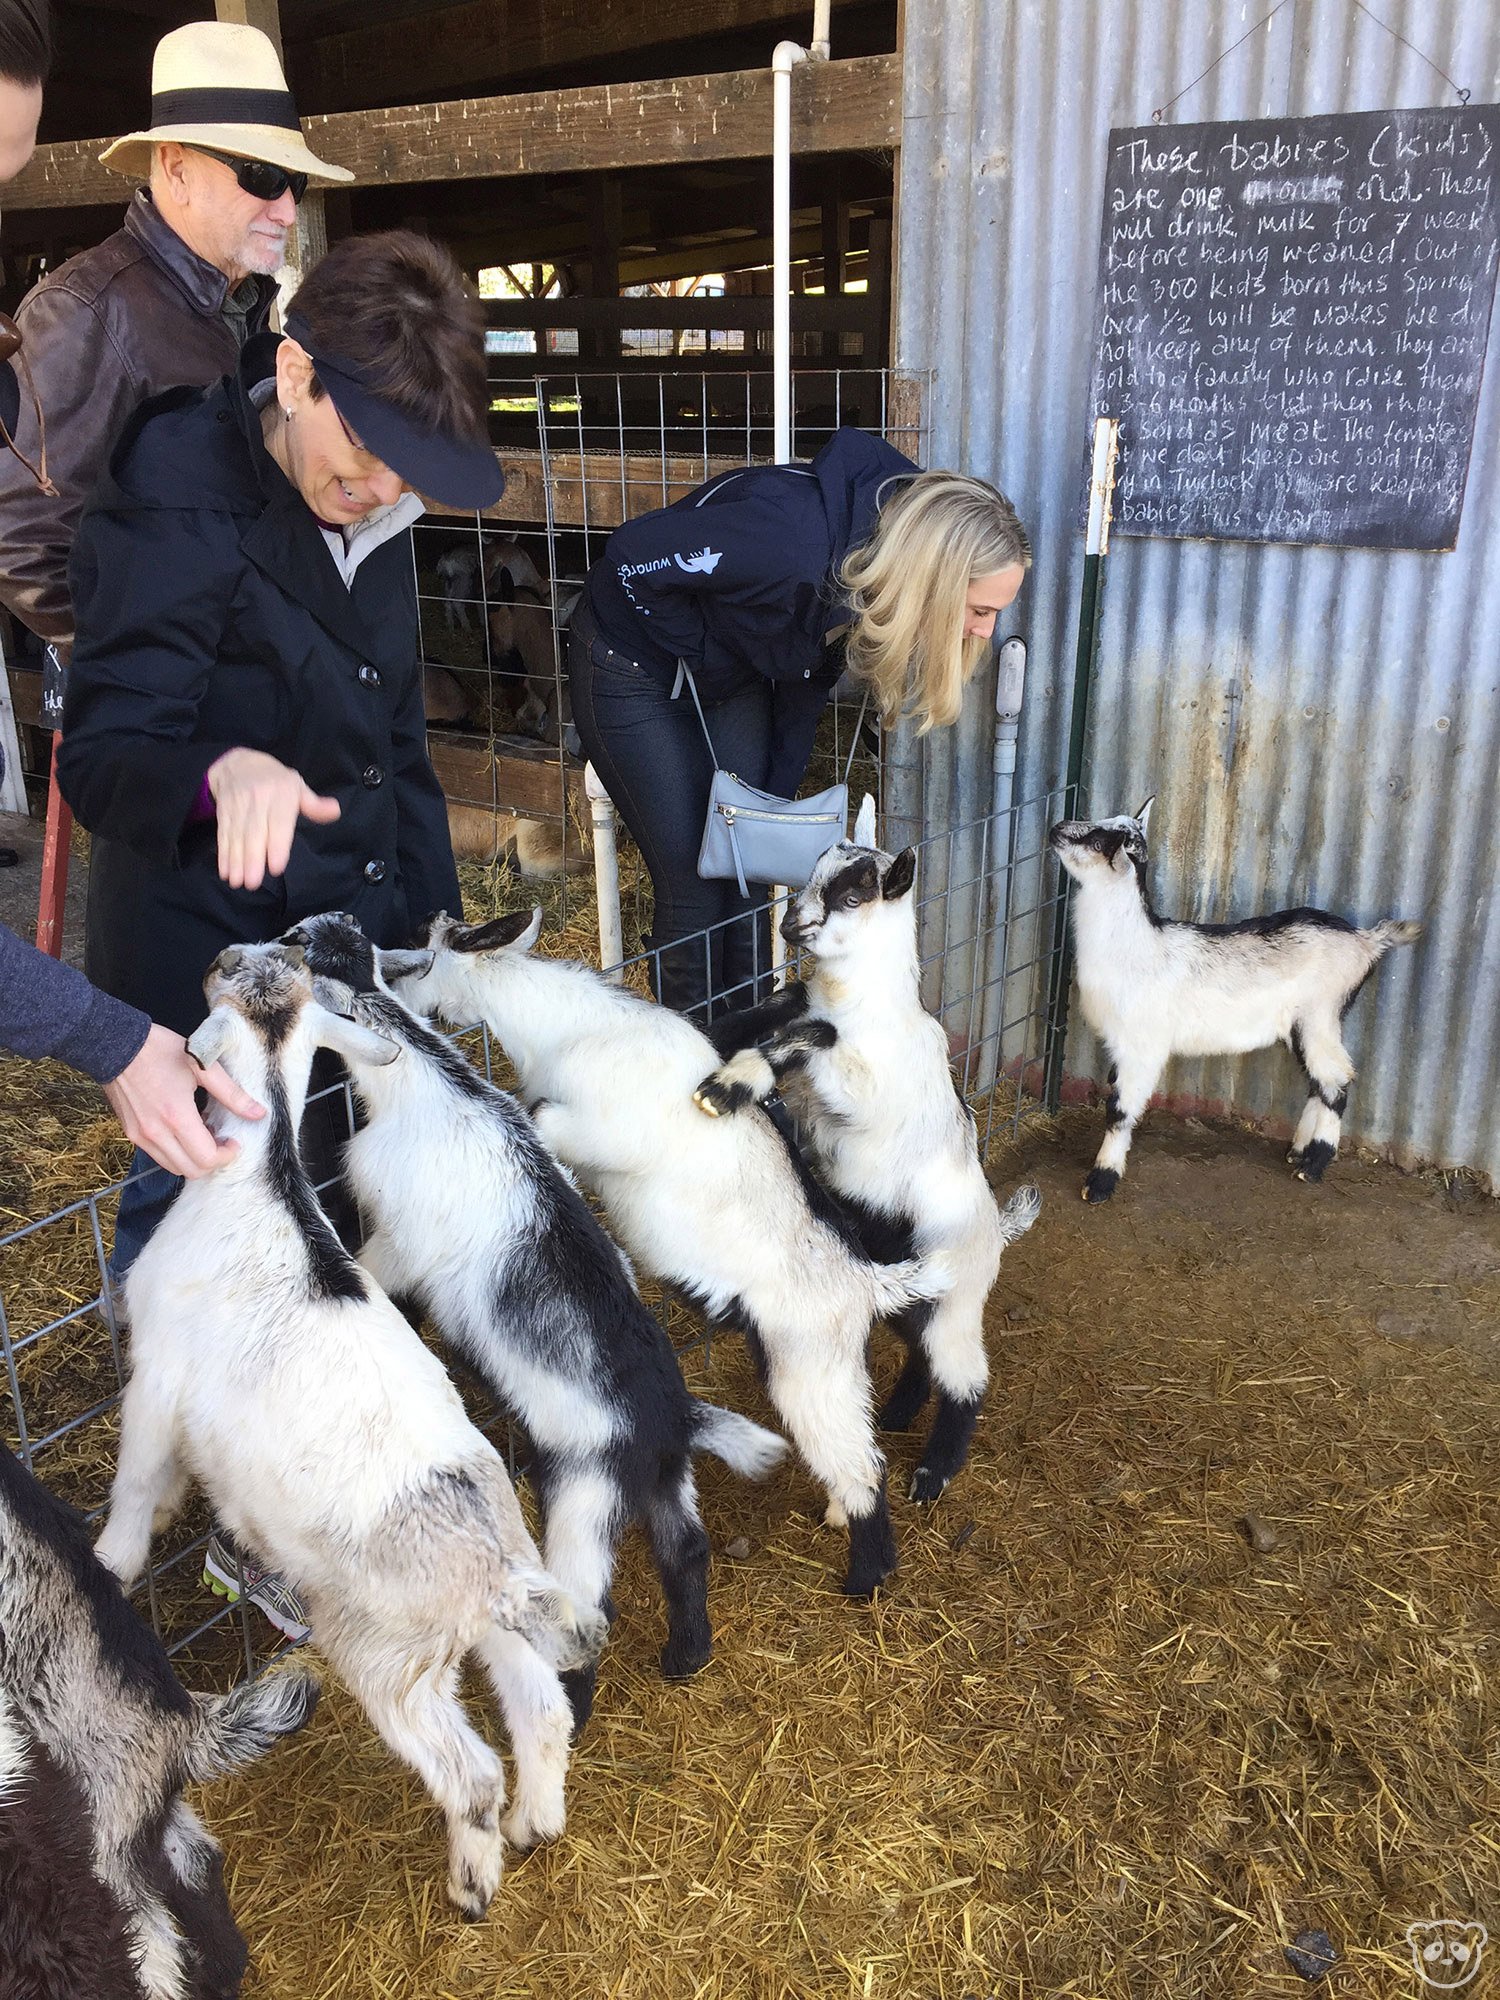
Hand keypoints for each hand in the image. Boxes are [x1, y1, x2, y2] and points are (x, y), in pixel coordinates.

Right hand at [103, 1023, 264, 1177]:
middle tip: (221, 1139)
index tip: (234, 1141)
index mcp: (176, 1116)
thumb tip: (258, 1113)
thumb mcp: (202, 1066)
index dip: (226, 1156)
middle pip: (191, 1171)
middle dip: (212, 1161)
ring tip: (203, 1133)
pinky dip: (176, 1152)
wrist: (115, 1044)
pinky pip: (159, 1156)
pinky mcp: (131, 1134)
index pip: (206, 1159)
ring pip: (173, 1168)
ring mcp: (140, 1136)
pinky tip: (183, 1129)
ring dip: (193, 1159)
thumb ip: (232, 1093)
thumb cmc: (160, 1050)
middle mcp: (156, 1133)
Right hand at [206, 748, 340, 889]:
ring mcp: (238, 805)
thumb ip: (314, 804)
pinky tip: (225, 871)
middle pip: (254, 832)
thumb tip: (335, 811)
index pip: (279, 822)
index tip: (275, 868)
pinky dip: (223, 853)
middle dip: (252, 859)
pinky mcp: (223, 811)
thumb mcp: (297, 786)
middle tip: (253, 883)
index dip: (276, 845)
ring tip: (236, 882)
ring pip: (237, 835)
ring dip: (236, 860)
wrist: (238, 763)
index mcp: (281, 793)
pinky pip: (223, 833)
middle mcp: (258, 799)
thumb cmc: (275, 780)